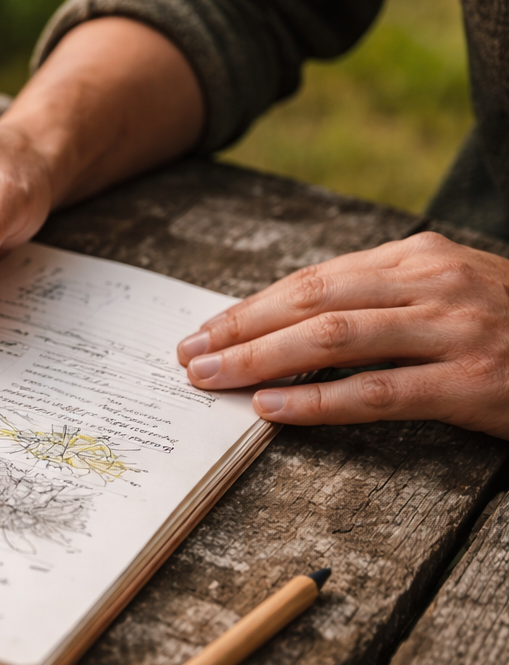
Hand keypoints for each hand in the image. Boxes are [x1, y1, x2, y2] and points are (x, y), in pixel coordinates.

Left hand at [176, 232, 508, 438]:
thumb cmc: (508, 328)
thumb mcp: (447, 294)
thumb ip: (377, 302)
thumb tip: (284, 329)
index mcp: (420, 256)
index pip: (314, 279)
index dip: (251, 307)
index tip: (204, 330)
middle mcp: (436, 283)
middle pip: (313, 302)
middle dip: (241, 331)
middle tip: (188, 357)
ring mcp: (458, 331)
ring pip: (336, 340)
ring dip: (261, 361)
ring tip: (212, 379)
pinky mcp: (473, 383)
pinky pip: (378, 392)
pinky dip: (318, 400)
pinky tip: (272, 408)